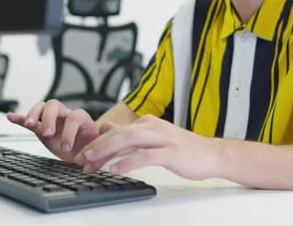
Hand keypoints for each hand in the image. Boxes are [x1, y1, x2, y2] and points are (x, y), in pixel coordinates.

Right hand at [6, 99, 98, 163]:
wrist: (87, 152)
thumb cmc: (93, 149)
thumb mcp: (96, 149)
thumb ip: (94, 149)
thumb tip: (93, 156)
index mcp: (83, 120)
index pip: (74, 117)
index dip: (69, 131)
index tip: (67, 147)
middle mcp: (66, 116)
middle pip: (54, 105)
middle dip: (49, 118)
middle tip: (47, 134)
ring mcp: (53, 120)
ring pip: (41, 108)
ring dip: (33, 114)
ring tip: (29, 124)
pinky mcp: (42, 128)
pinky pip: (30, 120)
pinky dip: (20, 118)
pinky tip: (11, 117)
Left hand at [74, 115, 222, 179]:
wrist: (213, 154)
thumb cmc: (184, 150)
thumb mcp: (157, 139)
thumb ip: (135, 136)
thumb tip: (111, 133)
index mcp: (148, 123)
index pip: (117, 130)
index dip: (97, 142)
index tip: (83, 155)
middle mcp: (153, 127)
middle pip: (118, 133)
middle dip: (96, 146)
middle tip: (80, 159)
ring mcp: (162, 138)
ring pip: (128, 140)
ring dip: (106, 151)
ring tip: (90, 162)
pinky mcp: (171, 152)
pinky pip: (145, 156)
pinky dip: (127, 162)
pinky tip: (115, 169)